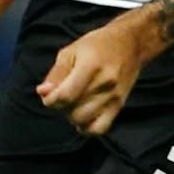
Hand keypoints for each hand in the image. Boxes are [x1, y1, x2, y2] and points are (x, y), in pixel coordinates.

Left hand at [38, 21, 151, 135]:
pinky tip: (82, 116)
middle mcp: (104, 84)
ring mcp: (113, 97)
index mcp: (90, 66)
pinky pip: (99, 129)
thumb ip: (56, 73)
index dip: (50, 100)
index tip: (48, 94)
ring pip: (83, 121)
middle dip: (60, 107)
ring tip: (73, 102)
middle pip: (72, 111)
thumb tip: (43, 92)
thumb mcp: (71, 51)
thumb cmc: (97, 45)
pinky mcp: (119, 105)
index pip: (65, 96)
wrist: (131, 44)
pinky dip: (86, 127)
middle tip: (63, 94)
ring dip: (71, 116)